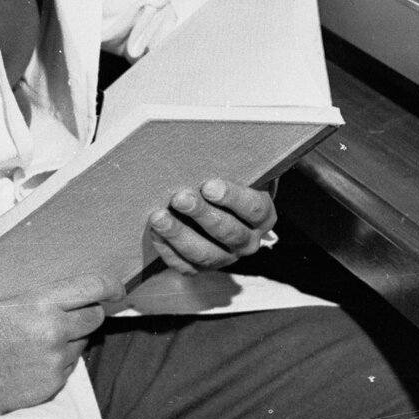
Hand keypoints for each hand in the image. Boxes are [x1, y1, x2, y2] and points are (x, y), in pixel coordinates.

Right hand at [0, 272, 108, 414]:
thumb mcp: (10, 302)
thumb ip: (48, 299)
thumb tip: (84, 296)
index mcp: (41, 303)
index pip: (93, 287)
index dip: (110, 286)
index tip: (116, 289)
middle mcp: (53, 332)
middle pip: (96, 317)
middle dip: (85, 315)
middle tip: (64, 317)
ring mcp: (55, 361)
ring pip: (82, 344)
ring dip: (68, 342)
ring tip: (35, 343)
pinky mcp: (52, 385)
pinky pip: (69, 369)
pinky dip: (57, 364)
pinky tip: (31, 362)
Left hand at [144, 179, 275, 274]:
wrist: (216, 206)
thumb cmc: (226, 182)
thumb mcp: (238, 173)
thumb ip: (231, 166)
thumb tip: (209, 150)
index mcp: (263, 217)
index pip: (254, 209)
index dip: (232, 198)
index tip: (209, 186)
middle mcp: (248, 242)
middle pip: (228, 232)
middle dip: (201, 214)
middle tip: (180, 198)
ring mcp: (225, 258)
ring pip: (205, 254)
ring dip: (179, 234)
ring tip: (159, 217)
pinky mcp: (202, 268)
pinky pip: (185, 265)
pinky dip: (168, 250)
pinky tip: (155, 232)